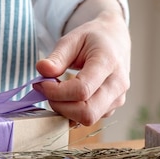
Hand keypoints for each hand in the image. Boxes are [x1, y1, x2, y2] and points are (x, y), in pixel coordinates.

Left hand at [34, 0, 130, 124]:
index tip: (41, 83)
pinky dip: (72, 113)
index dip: (56, 92)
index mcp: (108, 62)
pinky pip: (89, 119)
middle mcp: (118, 84)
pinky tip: (67, 98)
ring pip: (88, 119)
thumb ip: (57, 57)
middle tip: (47, 91)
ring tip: (57, 92)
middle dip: (60, 106)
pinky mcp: (112, 108)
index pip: (82, 90)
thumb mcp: (72, 39)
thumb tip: (42, 70)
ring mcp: (118, 99)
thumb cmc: (92, 39)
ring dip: (65, 110)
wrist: (115, 41)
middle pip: (87, 112)